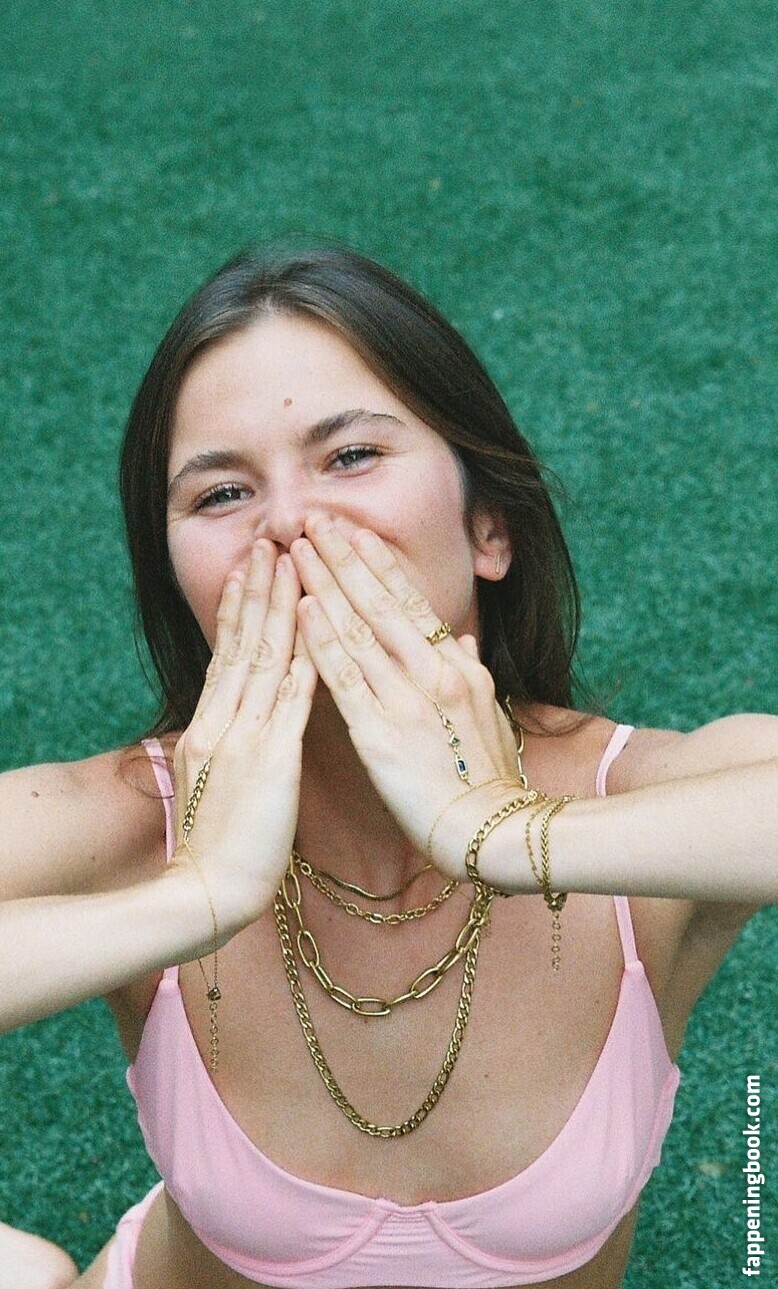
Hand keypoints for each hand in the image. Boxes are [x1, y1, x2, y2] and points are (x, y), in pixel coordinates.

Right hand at [173, 539, 316, 931]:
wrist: (206, 892)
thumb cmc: (218, 848)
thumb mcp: (216, 783)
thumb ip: (230, 745)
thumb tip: (238, 722)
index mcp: (212, 727)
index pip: (229, 655)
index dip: (242, 609)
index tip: (253, 569)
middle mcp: (224, 722)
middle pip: (242, 644)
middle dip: (258, 590)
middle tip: (269, 542)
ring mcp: (244, 737)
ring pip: (265, 658)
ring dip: (280, 607)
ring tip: (288, 561)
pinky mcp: (270, 761)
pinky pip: (291, 700)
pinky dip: (304, 659)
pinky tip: (316, 626)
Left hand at [291, 515, 520, 877]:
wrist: (493, 831)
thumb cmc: (491, 781)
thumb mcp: (492, 717)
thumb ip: (473, 673)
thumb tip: (465, 639)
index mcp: (457, 668)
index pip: (412, 602)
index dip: (380, 564)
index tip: (355, 532)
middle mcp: (432, 673)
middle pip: (380, 602)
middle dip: (345, 558)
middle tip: (315, 520)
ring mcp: (406, 699)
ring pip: (358, 629)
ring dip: (325, 585)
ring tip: (297, 551)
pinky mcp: (380, 732)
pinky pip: (346, 677)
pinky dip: (323, 640)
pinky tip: (302, 610)